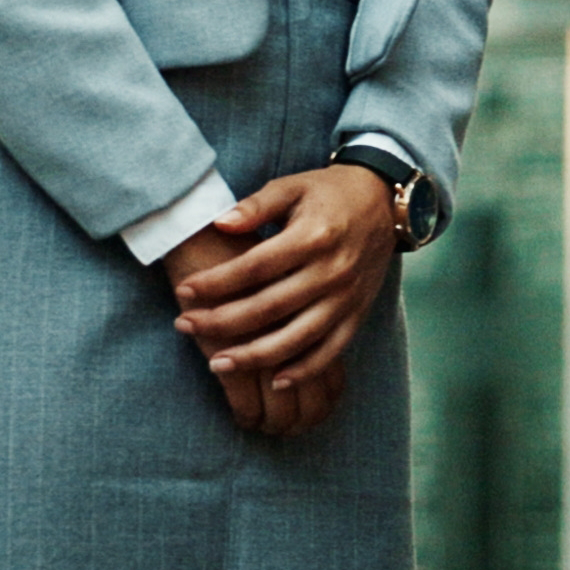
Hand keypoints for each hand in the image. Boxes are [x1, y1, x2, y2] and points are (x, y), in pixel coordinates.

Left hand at [169, 165, 396, 436]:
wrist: (384, 201)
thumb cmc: (329, 192)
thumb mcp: (293, 186)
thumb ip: (257, 206)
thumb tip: (220, 224)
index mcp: (314, 235)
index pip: (256, 267)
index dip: (217, 282)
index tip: (184, 291)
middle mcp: (332, 270)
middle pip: (269, 307)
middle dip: (222, 321)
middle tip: (184, 326)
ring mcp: (346, 297)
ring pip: (297, 338)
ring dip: (255, 356)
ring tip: (217, 364)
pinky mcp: (358, 314)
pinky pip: (332, 351)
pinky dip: (305, 371)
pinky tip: (276, 383)